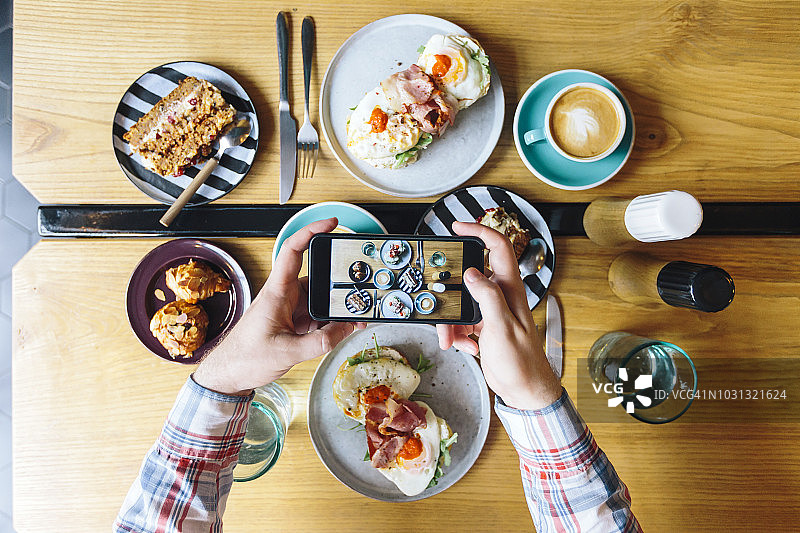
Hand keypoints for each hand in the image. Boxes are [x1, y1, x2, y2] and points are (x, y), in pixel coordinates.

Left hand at [193, 218, 354, 394]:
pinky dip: (330, 321)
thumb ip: (320, 342)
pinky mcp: (292, 321)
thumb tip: (345, 330)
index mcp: (276, 292)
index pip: (293, 250)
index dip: (312, 231)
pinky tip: (341, 329)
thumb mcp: (287, 353)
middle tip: (357, 288)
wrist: (229, 374)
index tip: (331, 224)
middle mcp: (283, 295)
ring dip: (335, 308)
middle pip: (317, 277)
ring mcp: (289, 308)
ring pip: (320, 299)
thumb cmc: (244, 358)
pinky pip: (317, 315)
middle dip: (338, 283)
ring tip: (353, 318)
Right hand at [436, 222, 560, 409]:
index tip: (458, 227)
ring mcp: (493, 311)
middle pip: (470, 277)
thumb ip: (488, 297)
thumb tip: (472, 273)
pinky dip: (458, 333)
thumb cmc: (522, 362)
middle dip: (452, 291)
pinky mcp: (485, 326)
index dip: (479, 232)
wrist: (524, 390)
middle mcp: (502, 296)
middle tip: (438, 299)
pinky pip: (463, 321)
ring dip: (452, 320)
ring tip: (451, 339)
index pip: (498, 248)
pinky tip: (464, 345)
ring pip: (463, 302)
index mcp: (510, 289)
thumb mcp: (502, 328)